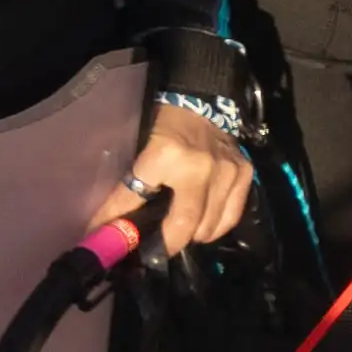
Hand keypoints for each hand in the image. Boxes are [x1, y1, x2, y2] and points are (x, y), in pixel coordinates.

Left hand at [120, 97, 251, 252]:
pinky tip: (202, 226)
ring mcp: (227, 172)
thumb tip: (106, 226)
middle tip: (152, 249)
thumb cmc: (165, 126)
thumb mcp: (140, 152)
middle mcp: (201, 168)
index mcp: (166, 157)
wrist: (202, 101)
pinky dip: (215, 228)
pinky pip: (230, 217)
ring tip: (178, 233)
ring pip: (209, 227)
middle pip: (183, 225)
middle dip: (164, 244)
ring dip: (191, 237)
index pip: (135, 201)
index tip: (109, 241)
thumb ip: (127, 190)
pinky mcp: (244, 175)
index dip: (119, 226)